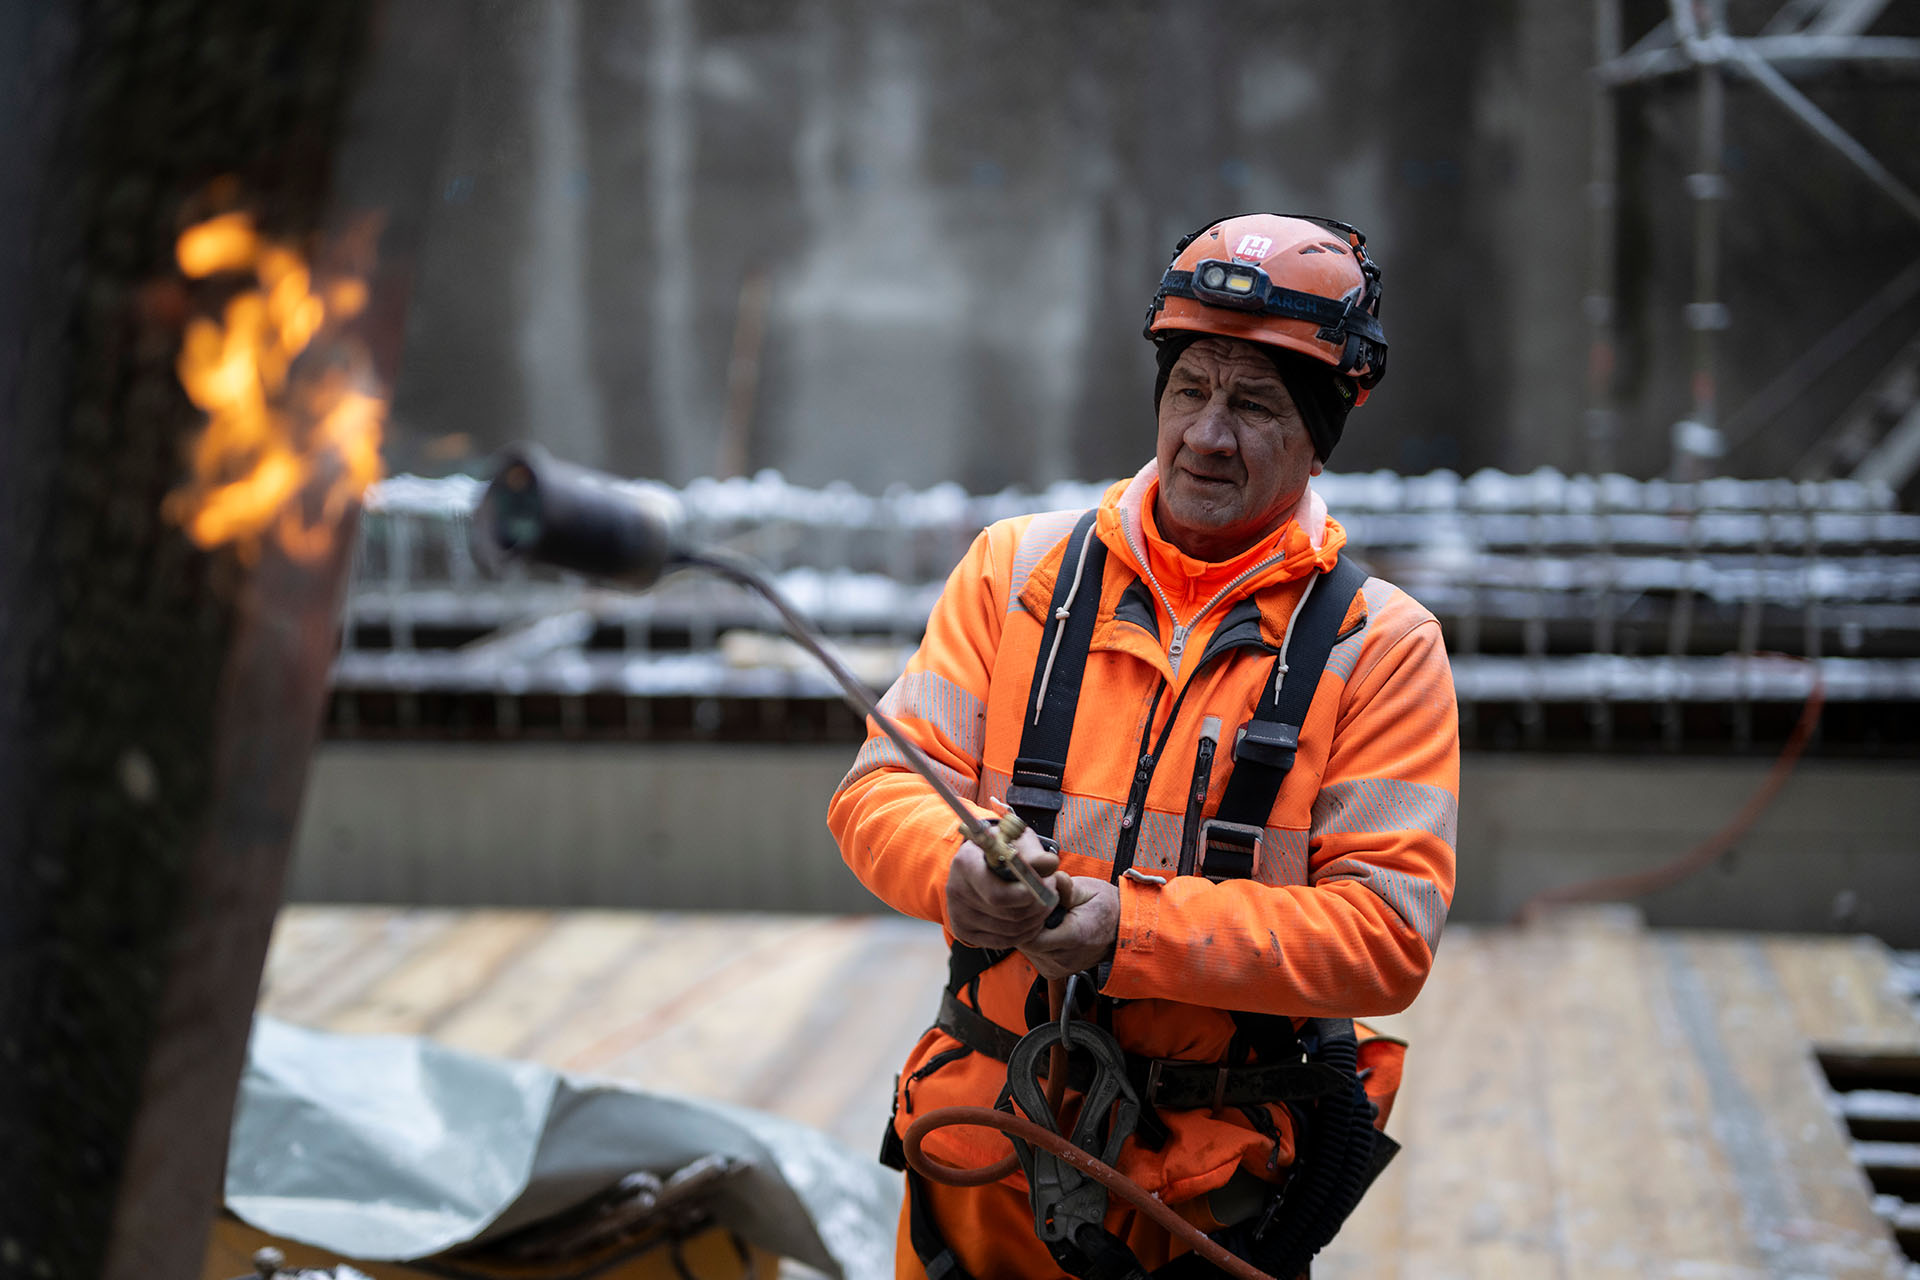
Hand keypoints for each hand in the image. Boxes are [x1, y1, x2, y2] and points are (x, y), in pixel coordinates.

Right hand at [944, 807, 1061, 948]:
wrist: (978, 863)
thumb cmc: (1001, 851)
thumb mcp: (1017, 844)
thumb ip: (1034, 856)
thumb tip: (1051, 864)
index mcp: (965, 863)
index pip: (999, 894)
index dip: (1028, 895)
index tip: (1048, 883)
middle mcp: (956, 890)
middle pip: (1007, 914)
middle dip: (1038, 906)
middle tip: (1053, 894)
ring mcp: (958, 914)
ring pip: (1009, 930)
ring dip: (1036, 920)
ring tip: (1047, 904)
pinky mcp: (964, 931)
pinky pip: (1003, 941)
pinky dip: (1024, 933)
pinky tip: (1034, 919)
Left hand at [1019, 876, 1118, 979]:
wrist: (1121, 931)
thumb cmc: (1105, 909)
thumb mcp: (1089, 889)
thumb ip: (1066, 886)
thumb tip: (1051, 878)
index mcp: (1074, 937)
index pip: (1031, 936)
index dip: (1026, 917)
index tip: (1033, 903)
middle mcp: (1064, 958)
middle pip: (1025, 943)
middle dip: (1025, 923)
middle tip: (1036, 907)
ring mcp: (1058, 967)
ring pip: (1027, 949)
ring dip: (1029, 931)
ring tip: (1044, 917)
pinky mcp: (1053, 970)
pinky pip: (1033, 954)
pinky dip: (1035, 940)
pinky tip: (1046, 929)